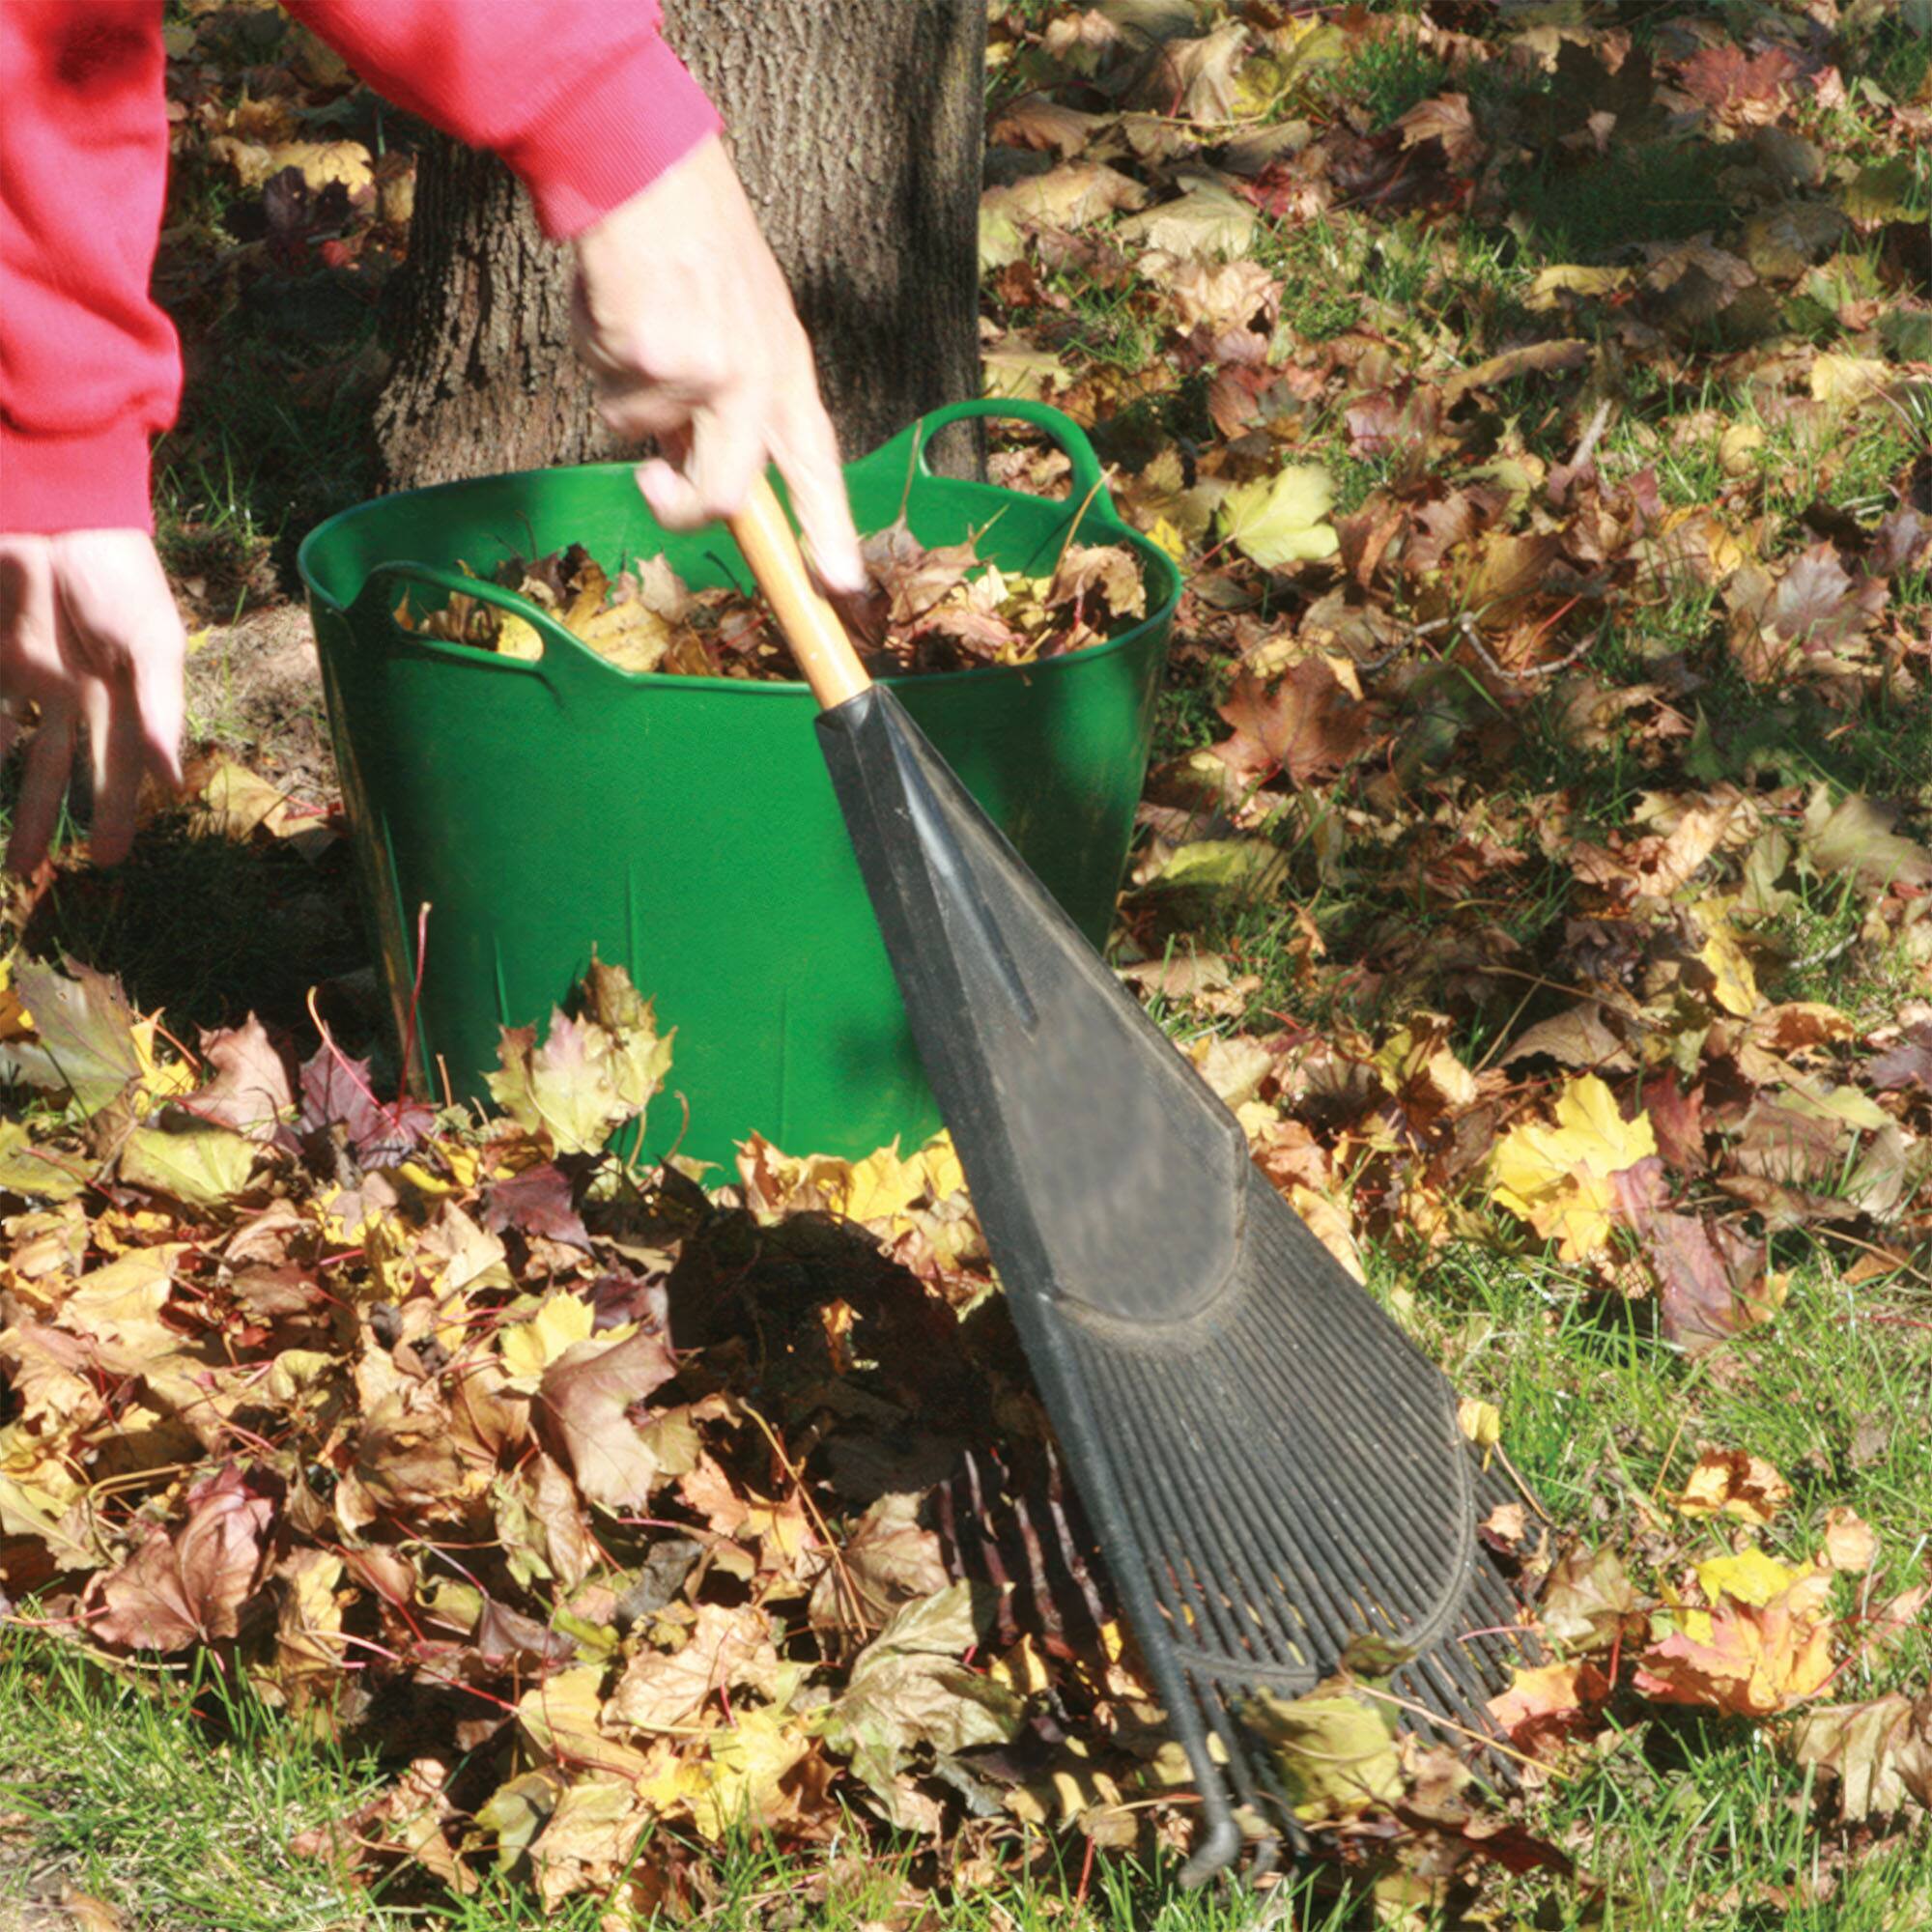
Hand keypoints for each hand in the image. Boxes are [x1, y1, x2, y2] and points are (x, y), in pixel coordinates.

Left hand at [0, 531, 185, 873]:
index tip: (107, 861)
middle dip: (49, 818)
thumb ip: (160, 709)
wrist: (55, 510)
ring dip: (11, 798)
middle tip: (34, 873)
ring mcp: (35, 673)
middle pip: (64, 767)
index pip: (123, 765)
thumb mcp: (150, 642)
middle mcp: (82, 691)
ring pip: (20, 750)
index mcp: (128, 692)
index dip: (115, 811)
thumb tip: (172, 782)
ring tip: (5, 848)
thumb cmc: (115, 573)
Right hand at [570, 132, 864, 593]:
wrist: (649, 175)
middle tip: (653, 484)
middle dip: (676, 505)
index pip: (817, 467)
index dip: (830, 531)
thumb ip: (723, 402)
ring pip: (640, 435)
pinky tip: (615, 304)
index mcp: (785, 373)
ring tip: (635, 323)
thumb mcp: (735, 326)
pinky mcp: (657, 360)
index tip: (841, 586)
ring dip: (620, 389)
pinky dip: (597, 352)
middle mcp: (757, 381)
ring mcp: (709, 374)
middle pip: (724, 495)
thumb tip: (681, 470)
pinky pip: (607, 390)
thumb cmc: (688, 249)